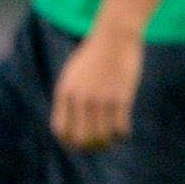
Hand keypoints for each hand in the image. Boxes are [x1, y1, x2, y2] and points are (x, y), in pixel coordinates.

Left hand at [52, 26, 143, 150]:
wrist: (115, 36)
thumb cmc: (95, 55)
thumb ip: (69, 96)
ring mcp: (101, 98)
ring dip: (107, 143)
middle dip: (89, 147)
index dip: (69, 142)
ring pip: (102, 136)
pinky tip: (124, 131)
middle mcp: (80, 97)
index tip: (78, 145)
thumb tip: (72, 123)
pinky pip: (120, 127)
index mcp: (65, 92)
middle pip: (80, 137)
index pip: (61, 129)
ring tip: (112, 140)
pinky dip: (122, 134)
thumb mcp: (73, 74)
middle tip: (97, 146)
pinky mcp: (121, 97)